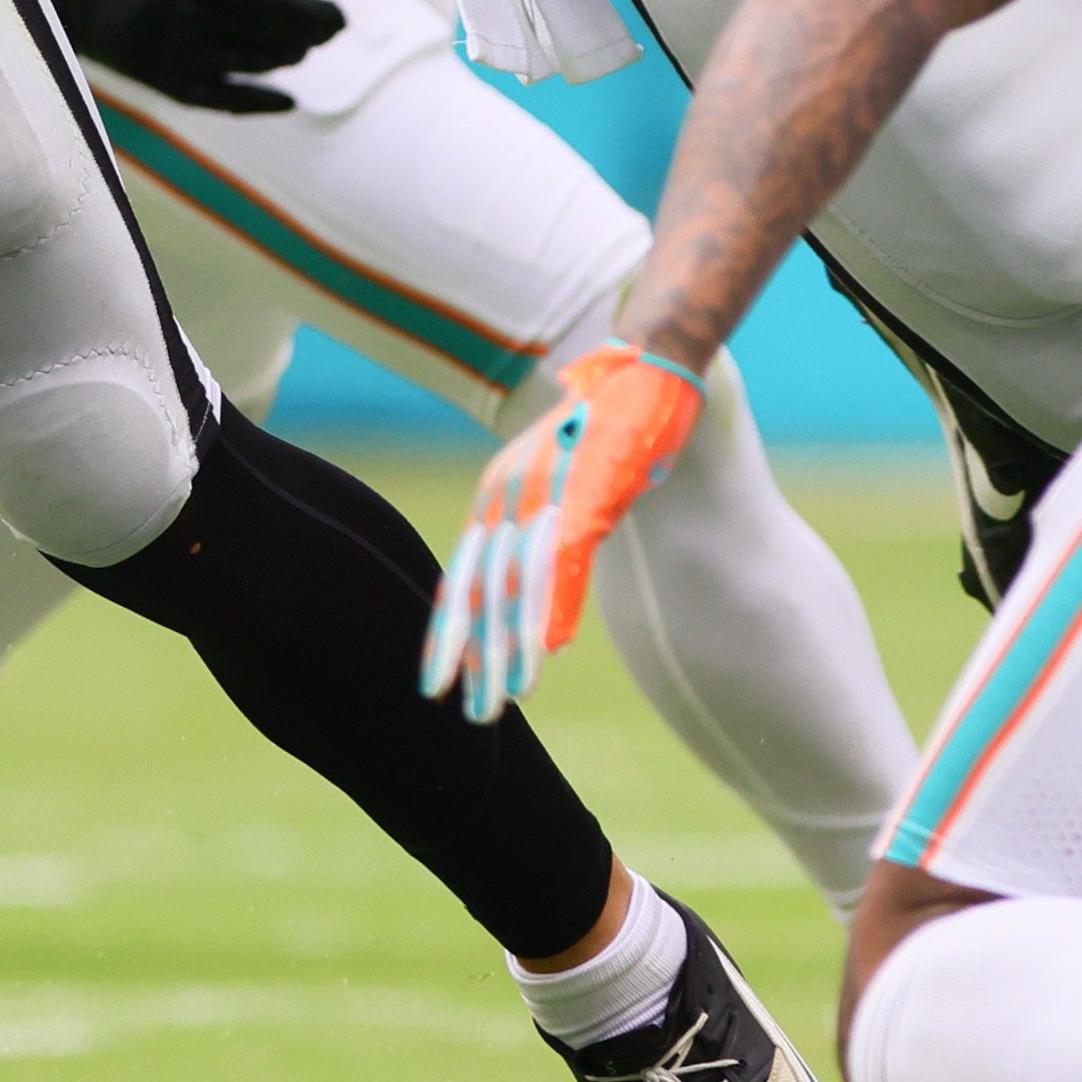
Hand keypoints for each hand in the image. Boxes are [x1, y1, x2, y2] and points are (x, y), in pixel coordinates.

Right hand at [0, 0, 342, 113]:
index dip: (306, 10)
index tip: (339, 15)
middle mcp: (173, 16)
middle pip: (258, 35)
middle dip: (303, 34)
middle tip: (330, 29)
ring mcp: (163, 53)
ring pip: (242, 66)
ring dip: (282, 60)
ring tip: (303, 49)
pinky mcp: (155, 79)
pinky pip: (215, 99)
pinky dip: (254, 102)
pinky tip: (286, 100)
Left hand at [421, 341, 703, 721]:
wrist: (642, 368)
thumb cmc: (603, 430)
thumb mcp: (558, 482)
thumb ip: (543, 530)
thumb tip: (539, 590)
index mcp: (495, 495)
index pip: (461, 576)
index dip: (450, 632)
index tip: (439, 683)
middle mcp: (507, 494)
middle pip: (479, 588)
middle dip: (473, 655)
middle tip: (470, 713)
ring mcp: (544, 492)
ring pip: (517, 583)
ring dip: (512, 645)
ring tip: (509, 697)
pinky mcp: (585, 491)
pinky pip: (561, 559)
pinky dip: (552, 605)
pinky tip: (546, 648)